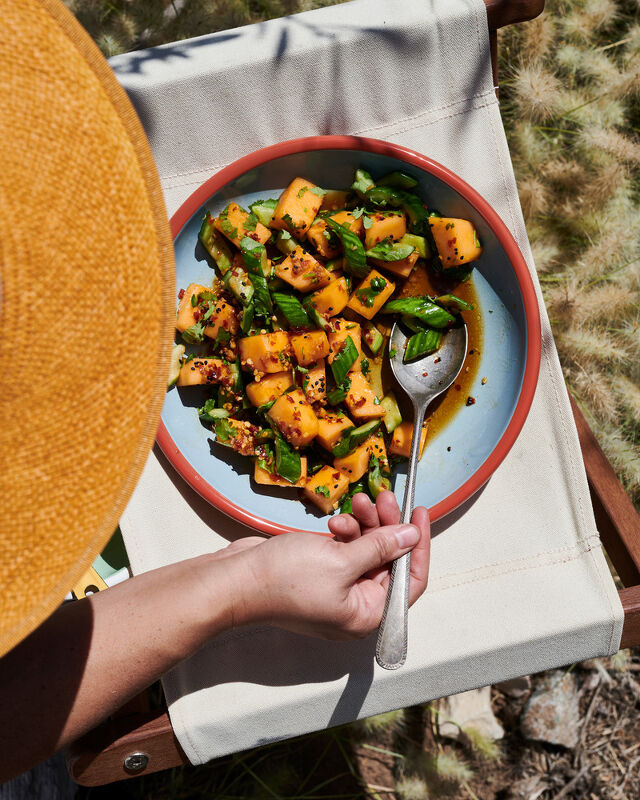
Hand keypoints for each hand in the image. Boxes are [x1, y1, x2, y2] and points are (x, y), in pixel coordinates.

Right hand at [217, 490, 429, 639]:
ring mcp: (337, 589)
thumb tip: (412, 536)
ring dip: (364, 525)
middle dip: (386, 527)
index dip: (418, 546)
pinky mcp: (320, 573)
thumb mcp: (341, 559)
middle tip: (382, 497)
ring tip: (355, 504)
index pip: (410, 581)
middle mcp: (356, 605)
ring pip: (366, 550)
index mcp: (367, 614)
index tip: (419, 513)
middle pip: (388, 561)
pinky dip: (345, 532)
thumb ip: (381, 546)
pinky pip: (345, 550)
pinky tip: (334, 522)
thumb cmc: (285, 579)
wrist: (236, 580)